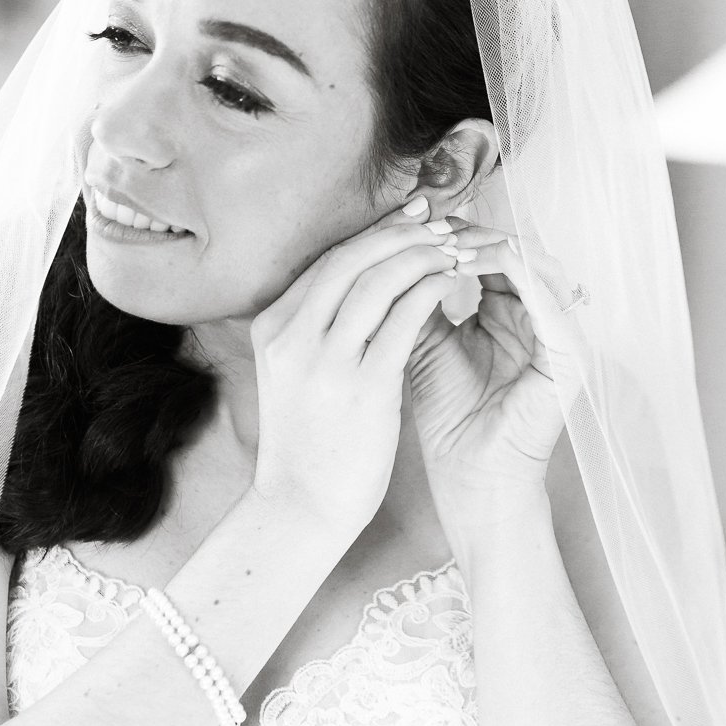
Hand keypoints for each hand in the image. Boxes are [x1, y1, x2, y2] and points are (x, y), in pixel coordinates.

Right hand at [248, 205, 459, 537]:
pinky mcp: (362, 388)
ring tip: (453, 248)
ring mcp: (324, 362)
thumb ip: (315, 328)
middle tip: (438, 220)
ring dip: (421, 255)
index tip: (408, 216)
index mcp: (273, 328)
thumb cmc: (307, 442)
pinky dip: (430, 291)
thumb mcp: (293, 374)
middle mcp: (292, 336)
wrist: (299, 510)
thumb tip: (358, 283)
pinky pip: (403, 320)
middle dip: (400, 233)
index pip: (328, 261)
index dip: (373, 233)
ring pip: (378, 281)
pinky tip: (451, 284)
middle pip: (351, 260)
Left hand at [408, 216, 587, 533]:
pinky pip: (547, 295)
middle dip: (468, 232)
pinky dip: (509, 269)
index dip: (451, 233)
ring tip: (444, 242)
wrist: (470, 482)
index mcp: (511, 312)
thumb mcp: (422, 343)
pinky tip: (465, 266)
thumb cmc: (448, 419)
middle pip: (514, 247)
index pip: (489, 253)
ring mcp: (561, 334)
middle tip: (428, 223)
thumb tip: (391, 244)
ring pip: (534, 260)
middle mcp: (541, 317)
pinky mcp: (572, 354)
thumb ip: (415, 297)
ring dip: (487, 244)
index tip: (409, 220)